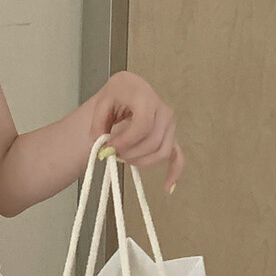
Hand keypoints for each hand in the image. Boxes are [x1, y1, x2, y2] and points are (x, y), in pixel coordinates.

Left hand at [89, 70, 183, 193]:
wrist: (130, 89)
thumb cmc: (116, 94)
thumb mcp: (102, 102)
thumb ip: (98, 122)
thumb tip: (101, 144)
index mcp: (146, 97)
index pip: (142, 125)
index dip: (126, 141)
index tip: (109, 148)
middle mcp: (163, 110)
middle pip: (153, 141)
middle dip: (131, 153)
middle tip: (113, 154)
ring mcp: (170, 123)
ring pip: (163, 151)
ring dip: (142, 161)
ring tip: (124, 158)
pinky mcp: (171, 135)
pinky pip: (177, 155)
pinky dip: (174, 171)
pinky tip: (167, 187)